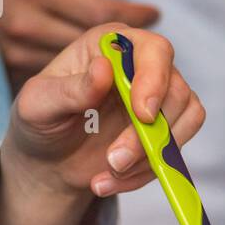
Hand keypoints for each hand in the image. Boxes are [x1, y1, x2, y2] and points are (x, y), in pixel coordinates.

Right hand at [0, 0, 159, 74]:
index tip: (154, 13)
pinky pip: (56, 75)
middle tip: (151, 38)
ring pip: (77, 64)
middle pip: (92, 43)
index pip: (99, 11)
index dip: (132, 15)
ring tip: (134, 55)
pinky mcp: (10, 67)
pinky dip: (81, 74)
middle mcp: (27, 22)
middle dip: (127, 42)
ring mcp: (17, 49)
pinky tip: (101, 70)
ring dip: (109, 63)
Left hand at [0, 24, 204, 224]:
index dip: (155, 80)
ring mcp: (160, 95)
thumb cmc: (40, 122)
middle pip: (175, 89)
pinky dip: (151, 170)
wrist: (49, 160)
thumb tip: (105, 69)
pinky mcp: (169, 126)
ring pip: (185, 118)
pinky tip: (117, 180)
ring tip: (109, 172)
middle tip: (114, 161)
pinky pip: (179, 147)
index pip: (153, 49)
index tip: (141, 115)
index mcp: (110, 44)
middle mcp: (143, 64)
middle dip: (148, 134)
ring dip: (151, 155)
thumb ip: (70, 89)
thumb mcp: (39, 105)